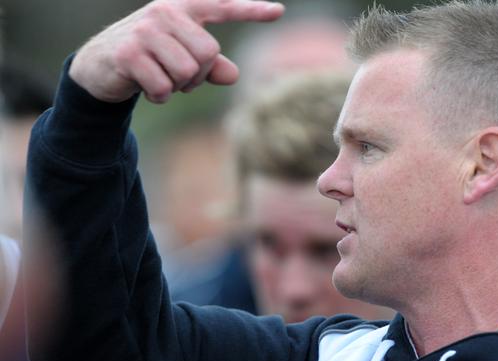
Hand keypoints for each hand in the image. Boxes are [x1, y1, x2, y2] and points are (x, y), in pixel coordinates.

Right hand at [69, 0, 283, 103]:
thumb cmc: (150, 59)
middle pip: (209, 54)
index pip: (222, 6)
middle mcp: (165, 13)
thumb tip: (234, 76)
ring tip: (161, 79)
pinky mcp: (130, 53)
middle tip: (178, 76)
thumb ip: (212, 66)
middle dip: (198, 75)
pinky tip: (145, 87)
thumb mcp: (182, 58)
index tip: (279, 11)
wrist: (98, 65)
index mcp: (182, 9)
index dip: (252, 10)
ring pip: (188, 72)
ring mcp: (146, 31)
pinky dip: (160, 96)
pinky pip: (165, 87)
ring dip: (178, 87)